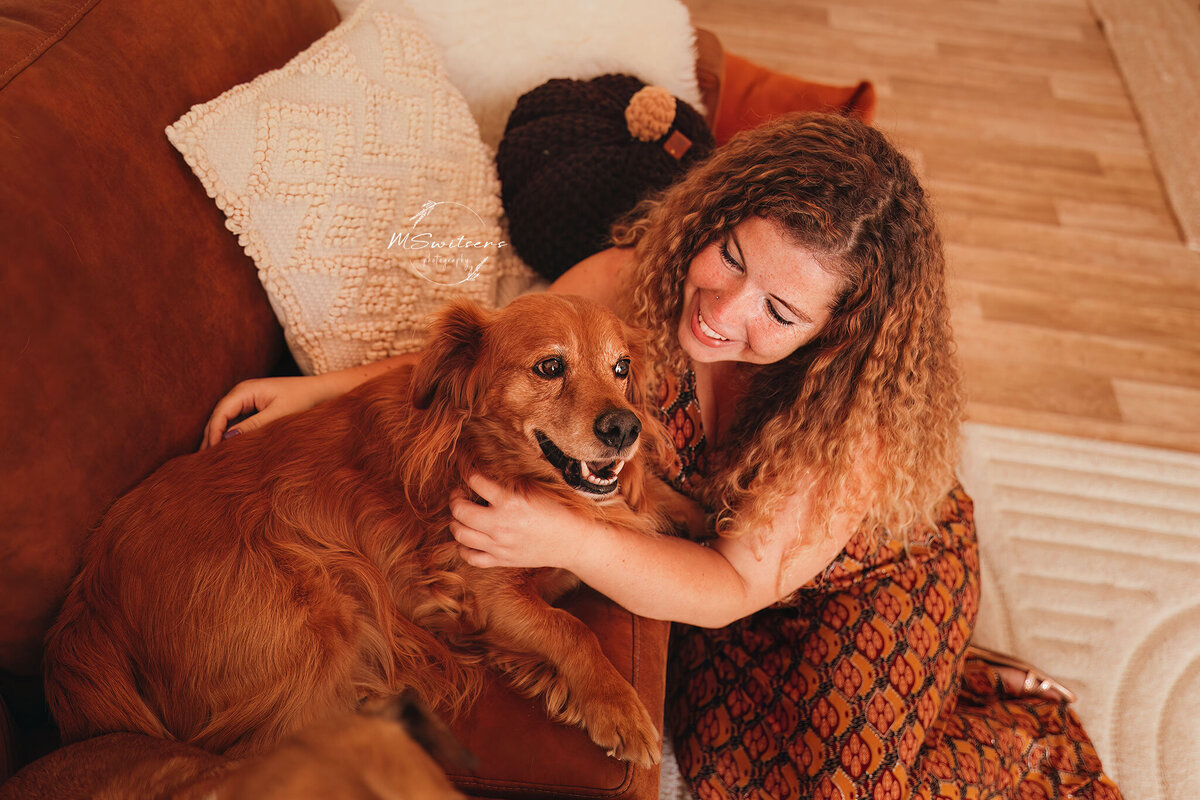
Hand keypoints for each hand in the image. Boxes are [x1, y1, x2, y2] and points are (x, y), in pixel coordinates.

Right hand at [200, 375, 332, 449]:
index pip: (220, 413)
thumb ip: (253, 426)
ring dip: (218, 436)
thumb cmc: (303, 400)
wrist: (322, 392)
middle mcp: (242, 391)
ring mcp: (247, 398)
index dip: (213, 433)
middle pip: (218, 416)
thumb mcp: (278, 415)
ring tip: (211, 458)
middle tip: (203, 461)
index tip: (210, 453)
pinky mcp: (254, 405)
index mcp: (245, 390)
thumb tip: (227, 437)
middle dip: (210, 436)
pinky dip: (230, 433)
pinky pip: (236, 420)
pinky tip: (227, 449)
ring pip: (225, 419)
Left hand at [448, 473, 594, 569]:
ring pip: (460, 535)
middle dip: (455, 500)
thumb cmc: (557, 511)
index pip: (476, 482)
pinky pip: (471, 557)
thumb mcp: (535, 490)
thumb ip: (509, 484)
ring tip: (462, 516)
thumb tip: (486, 474)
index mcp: (511, 502)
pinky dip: (464, 548)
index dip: (469, 473)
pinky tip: (469, 539)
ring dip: (456, 522)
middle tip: (459, 495)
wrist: (572, 542)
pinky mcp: (502, 560)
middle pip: (460, 512)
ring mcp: (499, 546)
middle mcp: (501, 525)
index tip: (469, 472)